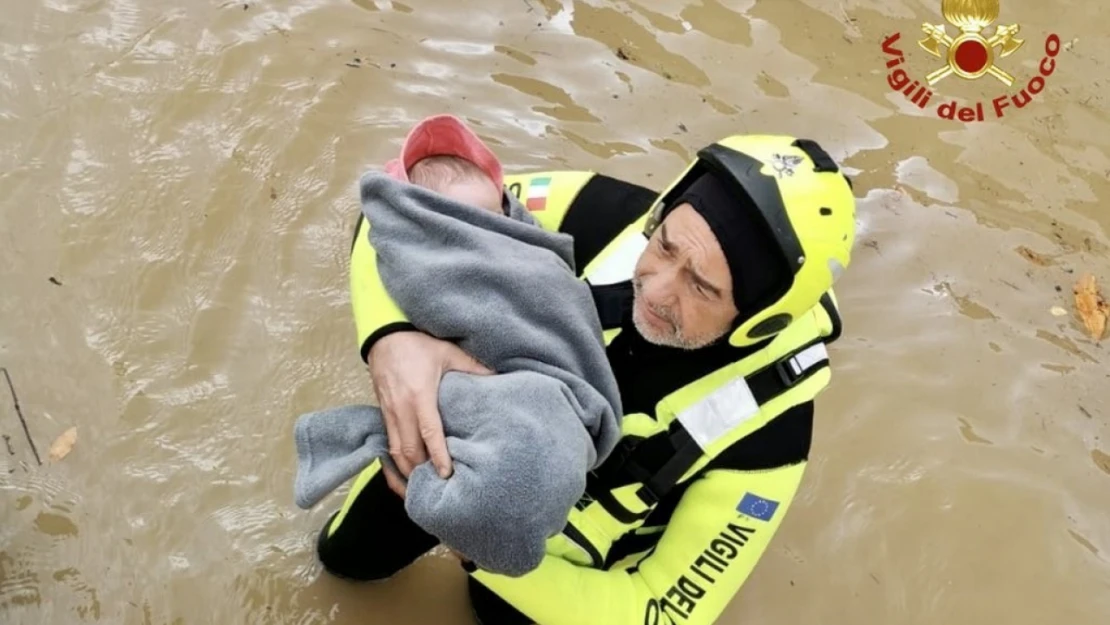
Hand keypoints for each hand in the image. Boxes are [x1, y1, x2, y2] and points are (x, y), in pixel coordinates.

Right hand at [368, 331, 491, 492]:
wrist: (384, 335)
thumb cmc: (417, 344)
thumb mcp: (448, 352)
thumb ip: (473, 368)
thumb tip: (498, 378)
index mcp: (419, 396)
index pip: (429, 433)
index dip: (438, 456)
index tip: (447, 474)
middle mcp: (401, 409)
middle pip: (409, 450)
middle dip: (422, 473)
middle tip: (437, 491)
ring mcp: (388, 413)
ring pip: (395, 452)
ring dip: (406, 473)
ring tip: (420, 491)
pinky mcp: (382, 414)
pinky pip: (386, 445)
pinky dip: (393, 463)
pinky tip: (403, 476)